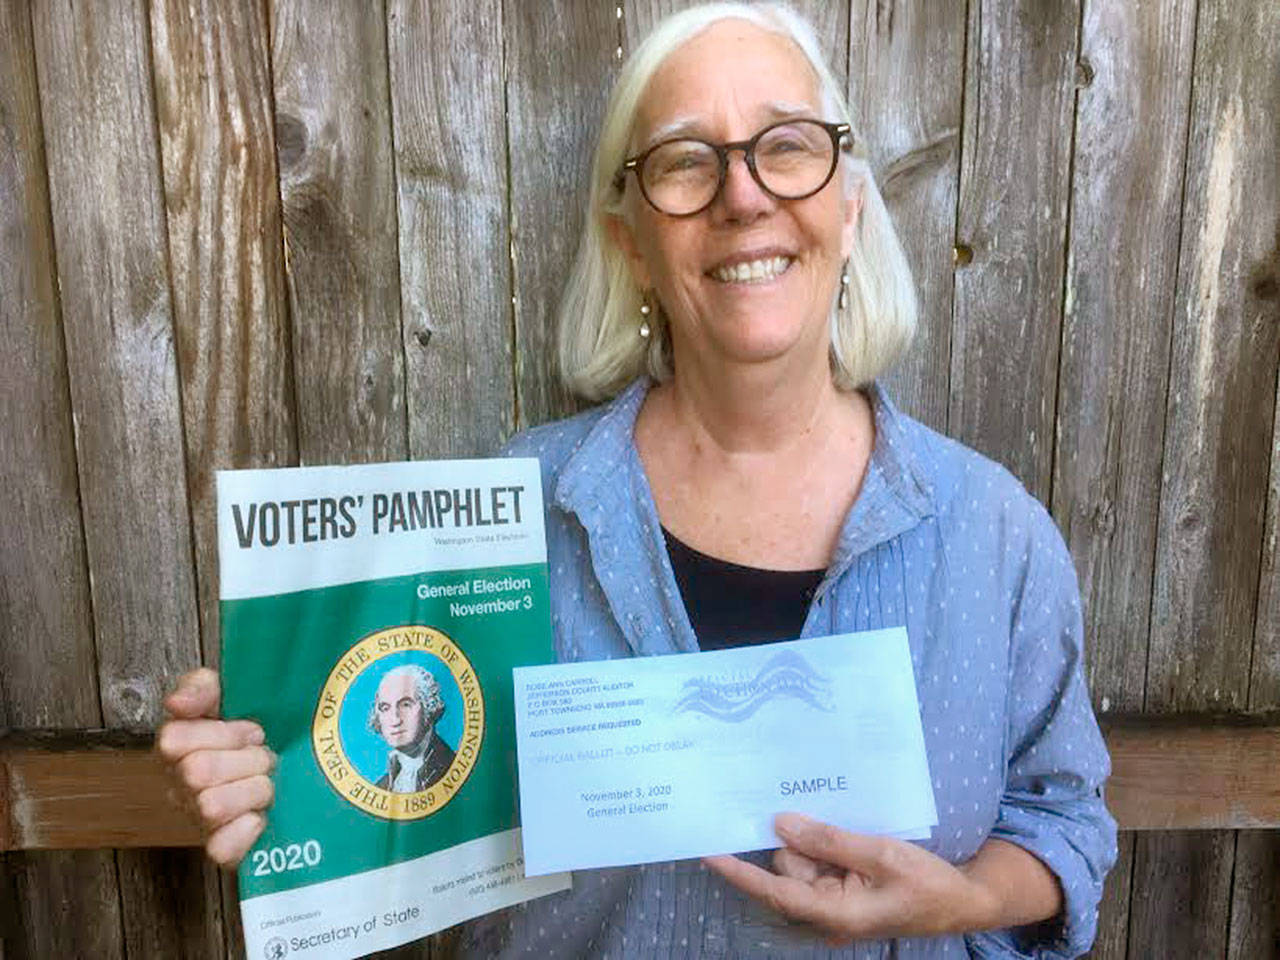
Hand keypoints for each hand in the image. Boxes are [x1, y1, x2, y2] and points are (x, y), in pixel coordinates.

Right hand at [157, 667, 274, 866]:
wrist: (297, 762)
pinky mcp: (223, 850)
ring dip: (254, 790)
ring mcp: (200, 820)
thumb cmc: (258, 730)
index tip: (253, 731)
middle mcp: (182, 786)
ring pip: (211, 807)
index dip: (222, 733)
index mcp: (179, 748)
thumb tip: (176, 703)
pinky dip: (247, 831)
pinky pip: (221, 849)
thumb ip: (200, 687)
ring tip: (268, 783)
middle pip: (197, 772)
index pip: (173, 740)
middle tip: (266, 756)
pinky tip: (263, 815)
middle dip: (246, 759)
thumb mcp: (230, 693)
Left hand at [704, 813, 1000, 944]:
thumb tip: (781, 824)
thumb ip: (830, 840)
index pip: (775, 890)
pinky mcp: (842, 888)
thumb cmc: (928, 884)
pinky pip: (819, 861)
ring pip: (801, 860)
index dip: (739, 871)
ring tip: (852, 828)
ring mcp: (834, 899)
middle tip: (811, 809)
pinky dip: (826, 844)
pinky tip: (844, 830)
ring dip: (817, 839)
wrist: (963, 900)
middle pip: (787, 868)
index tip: (708, 852)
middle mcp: (826, 910)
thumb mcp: (883, 855)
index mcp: (834, 912)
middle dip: (799, 841)